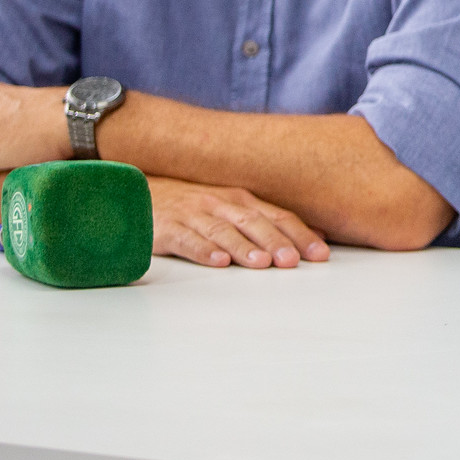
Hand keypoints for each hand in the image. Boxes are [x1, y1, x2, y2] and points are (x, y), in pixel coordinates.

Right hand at [148, 176, 329, 267]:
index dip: (301, 234)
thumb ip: (273, 221)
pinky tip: (218, 262)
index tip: (321, 254)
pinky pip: (187, 240)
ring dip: (244, 247)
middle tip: (293, 261)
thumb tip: (320, 234)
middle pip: (254, 223)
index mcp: (241, 200)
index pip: (278, 216)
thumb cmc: (194, 207)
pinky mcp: (168, 228)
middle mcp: (221, 204)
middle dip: (276, 241)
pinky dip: (204, 250)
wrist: (138, 195)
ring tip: (262, 263)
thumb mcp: (234, 209)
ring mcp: (194, 215)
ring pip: (223, 231)